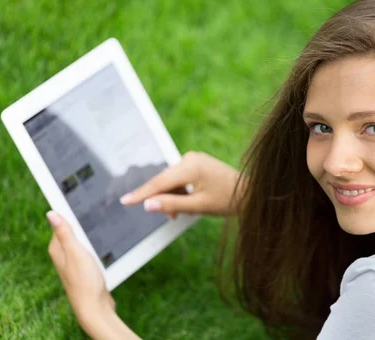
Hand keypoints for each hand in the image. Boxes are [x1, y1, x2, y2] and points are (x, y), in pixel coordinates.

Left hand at [46, 211, 114, 332]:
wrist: (95, 305)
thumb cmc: (85, 280)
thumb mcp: (76, 252)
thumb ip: (65, 233)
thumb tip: (51, 213)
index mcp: (58, 249)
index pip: (60, 223)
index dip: (70, 211)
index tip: (83, 201)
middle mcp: (63, 254)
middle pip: (72, 231)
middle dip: (82, 221)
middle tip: (98, 209)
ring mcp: (74, 261)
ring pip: (82, 240)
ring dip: (91, 232)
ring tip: (103, 223)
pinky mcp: (84, 267)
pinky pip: (88, 249)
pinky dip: (95, 243)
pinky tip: (105, 241)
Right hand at [120, 151, 242, 217]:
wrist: (250, 192)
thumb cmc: (228, 200)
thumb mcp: (198, 206)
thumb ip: (172, 205)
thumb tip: (148, 205)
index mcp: (190, 166)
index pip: (159, 182)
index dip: (141, 193)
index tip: (124, 201)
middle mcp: (190, 158)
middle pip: (164, 181)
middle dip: (161, 199)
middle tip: (168, 217)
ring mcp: (193, 159)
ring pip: (171, 181)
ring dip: (171, 198)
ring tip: (179, 214)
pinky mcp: (196, 163)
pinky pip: (180, 179)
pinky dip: (179, 192)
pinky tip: (185, 204)